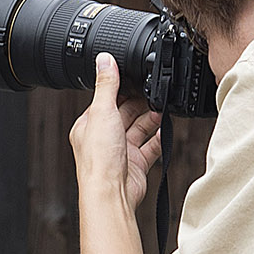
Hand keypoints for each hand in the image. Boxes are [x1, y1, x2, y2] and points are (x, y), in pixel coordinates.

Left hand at [68, 53, 163, 209]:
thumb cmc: (99, 159)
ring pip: (139, 129)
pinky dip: (159, 139)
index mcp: (88, 125)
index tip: (137, 78)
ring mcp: (120, 152)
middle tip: (155, 94)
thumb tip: (104, 60)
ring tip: (163, 109)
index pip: (106, 100)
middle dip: (140, 104)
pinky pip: (150, 147)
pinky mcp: (135, 165)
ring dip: (151, 120)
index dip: (122, 89)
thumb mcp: (102, 112)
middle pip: (125, 114)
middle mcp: (103, 138)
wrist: (111, 193)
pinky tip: (165, 130)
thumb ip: (106, 85)